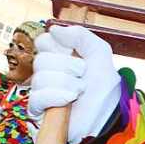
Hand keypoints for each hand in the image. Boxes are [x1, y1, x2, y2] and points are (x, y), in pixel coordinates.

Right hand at [29, 25, 120, 143]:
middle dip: (65, 66)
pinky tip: (69, 100)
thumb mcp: (98, 52)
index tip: (74, 53)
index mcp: (58, 57)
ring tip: (79, 90)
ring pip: (39, 79)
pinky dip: (55, 96)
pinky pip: (36, 98)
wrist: (108, 114)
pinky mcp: (39, 112)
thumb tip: (53, 29)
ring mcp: (42, 92)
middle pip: (40, 59)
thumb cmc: (104, 86)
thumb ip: (80, 35)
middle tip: (81, 74)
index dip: (57, 45)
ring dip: (64, 83)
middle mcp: (48, 72)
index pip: (43, 42)